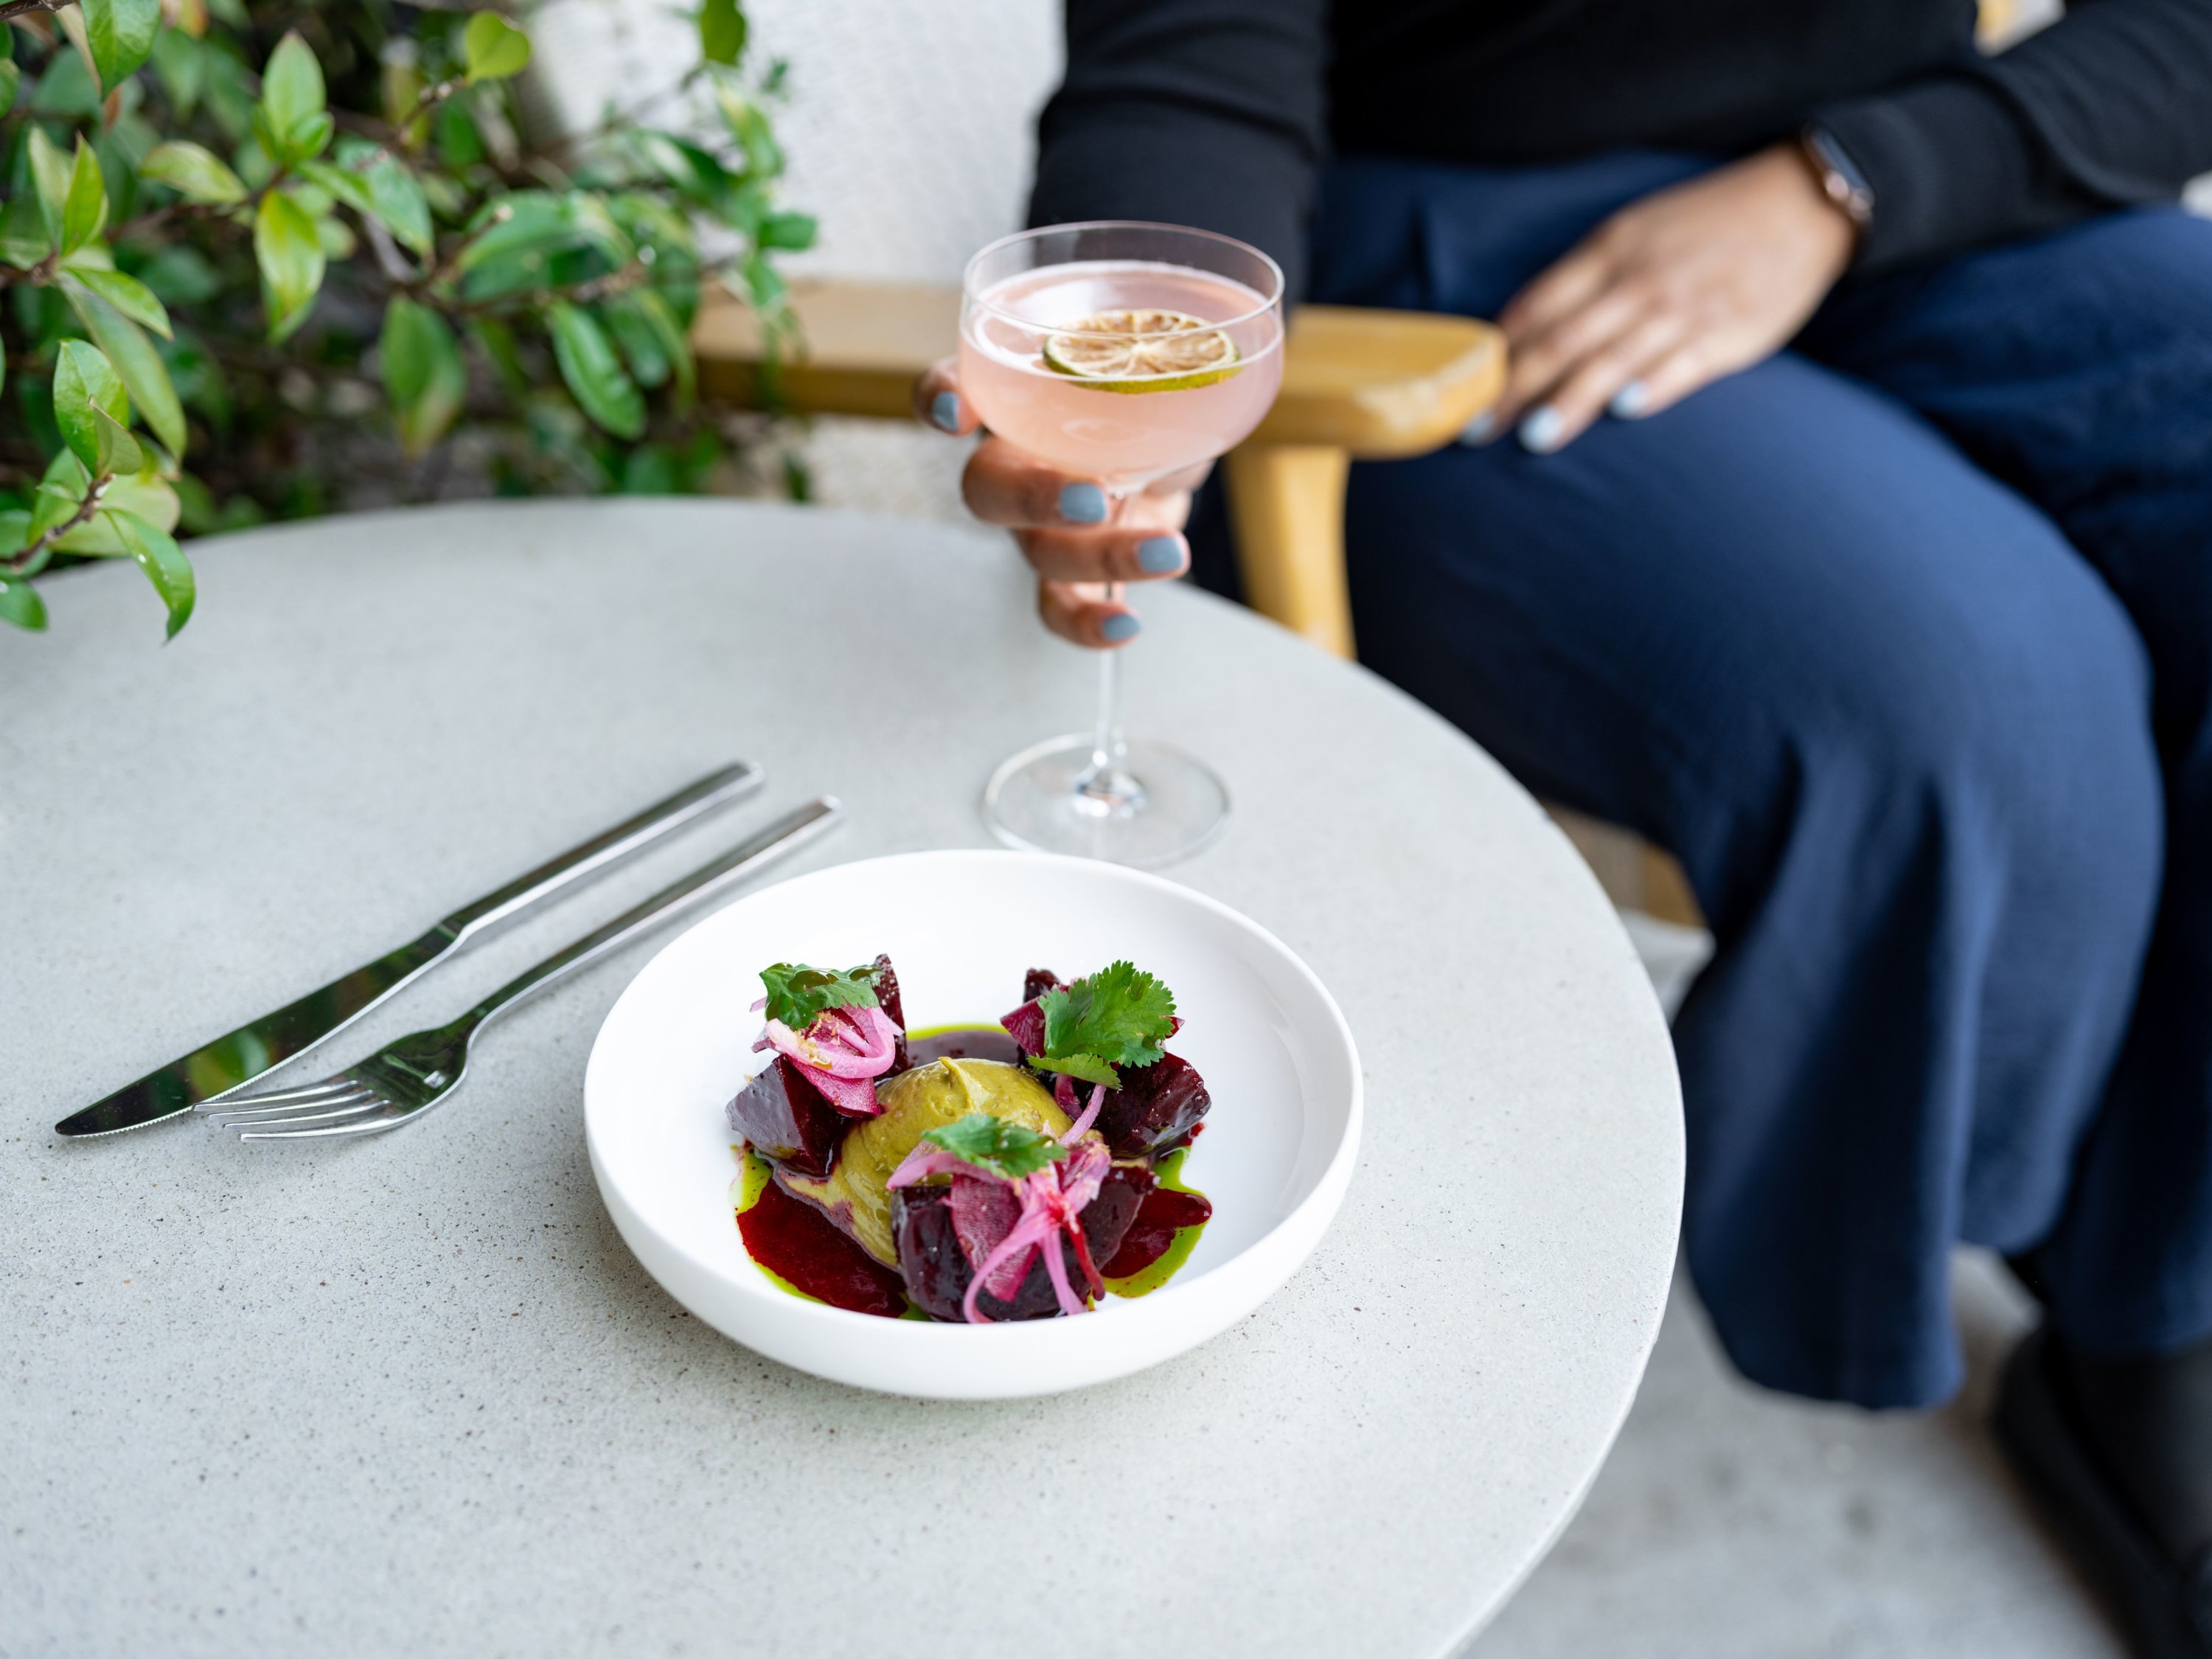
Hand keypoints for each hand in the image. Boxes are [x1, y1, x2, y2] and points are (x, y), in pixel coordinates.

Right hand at [911, 362, 1206, 649]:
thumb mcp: (1160, 348)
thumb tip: (1222, 299)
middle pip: (986, 488)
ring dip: (1102, 556)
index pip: (954, 383)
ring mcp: (1042, 521)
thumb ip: (1160, 338)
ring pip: (1038, 551)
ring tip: (1168, 552)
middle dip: (1032, 496)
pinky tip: (1126, 625)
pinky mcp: (1078, 566)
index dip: (939, 399)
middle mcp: (1016, 457)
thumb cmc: (1153, 377)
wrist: (1185, 435)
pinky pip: (1059, 605)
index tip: (956, 411)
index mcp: (1020, 391)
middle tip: (1092, 499)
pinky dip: (1085, 624)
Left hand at [1492, 144, 1856, 452]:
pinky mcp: (1729, 334)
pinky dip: (1654, 385)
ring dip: (1571, 399)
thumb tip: (1519, 332)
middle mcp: (1639, 279)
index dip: (1497, 352)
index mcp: (1609, 250)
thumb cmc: (1705, 225)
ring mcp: (1684, 308)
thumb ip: (1581, 280)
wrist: (1802, 202)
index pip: (1538, 305)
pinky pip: (1684, 364)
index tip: (1462, 393)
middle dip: (1515, 389)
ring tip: (1533, 437)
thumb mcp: (1635, 231)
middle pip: (1564, 340)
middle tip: (1476, 433)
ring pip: (1615, 359)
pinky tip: (1625, 410)